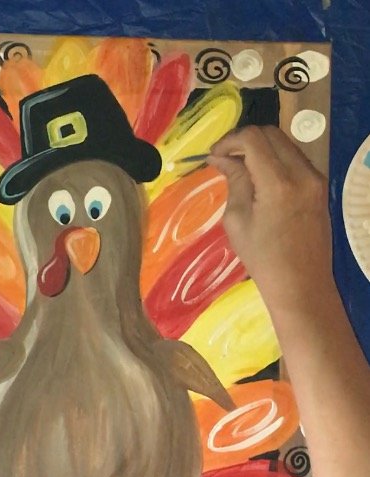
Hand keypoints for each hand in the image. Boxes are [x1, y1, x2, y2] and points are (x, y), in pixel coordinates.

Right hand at [207, 126, 333, 316]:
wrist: (300, 283)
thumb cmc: (262, 258)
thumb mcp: (237, 220)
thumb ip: (234, 181)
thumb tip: (222, 158)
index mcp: (278, 183)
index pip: (253, 139)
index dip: (229, 141)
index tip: (214, 156)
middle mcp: (302, 173)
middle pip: (271, 134)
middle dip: (244, 141)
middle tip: (224, 159)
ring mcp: (315, 178)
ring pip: (284, 144)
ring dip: (260, 149)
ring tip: (240, 169)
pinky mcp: (319, 187)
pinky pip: (294, 159)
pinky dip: (274, 160)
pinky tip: (259, 179)